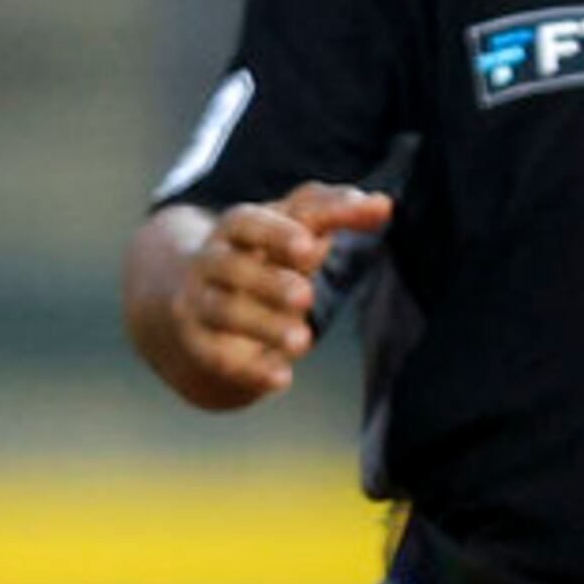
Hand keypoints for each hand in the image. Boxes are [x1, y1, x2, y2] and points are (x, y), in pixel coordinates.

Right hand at [165, 183, 390, 402]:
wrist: (200, 302)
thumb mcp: (294, 227)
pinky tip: (282, 379)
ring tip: (304, 341)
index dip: (276, 233)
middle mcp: (211, 263)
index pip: (247, 222)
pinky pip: (217, 359)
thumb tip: (383, 204)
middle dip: (268, 283)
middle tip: (306, 297)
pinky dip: (248, 371)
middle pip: (231, 268)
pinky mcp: (199, 345)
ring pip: (224, 312)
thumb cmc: (264, 255)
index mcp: (236, 229)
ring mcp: (199, 304)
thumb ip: (335, 211)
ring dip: (263, 326)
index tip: (311, 247)